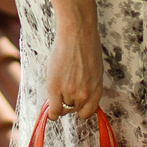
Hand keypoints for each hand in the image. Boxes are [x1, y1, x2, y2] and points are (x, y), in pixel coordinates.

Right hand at [43, 0, 103, 122]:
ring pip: (63, 107)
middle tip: (63, 89)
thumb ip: (89, 85)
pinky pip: (53, 110)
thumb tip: (81, 96)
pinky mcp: (56, 88)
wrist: (77, 34)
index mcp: (97, 90)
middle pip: (74, 109)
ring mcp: (70, 92)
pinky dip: (51, 113)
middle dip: (69, 102)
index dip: (80, 108)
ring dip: (59, 99)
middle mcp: (85, 94)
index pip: (88, 111)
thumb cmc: (86, 46)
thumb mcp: (95, 70)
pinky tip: (49, 111)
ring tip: (58, 83)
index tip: (75, 104)